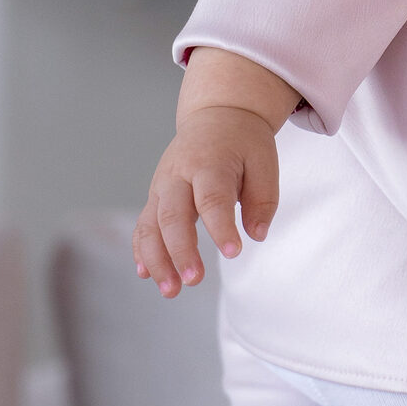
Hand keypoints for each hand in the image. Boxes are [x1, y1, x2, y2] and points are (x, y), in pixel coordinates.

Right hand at [134, 106, 279, 295]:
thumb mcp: (265, 161)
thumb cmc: (243, 142)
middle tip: (195, 281)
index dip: (220, 226)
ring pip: (151, 224)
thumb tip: (256, 235)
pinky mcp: (155, 196)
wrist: (216, 115)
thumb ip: (264, 198)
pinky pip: (142, 225)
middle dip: (181, 251)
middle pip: (173, 215)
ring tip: (171, 290)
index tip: (233, 252)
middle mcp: (179, 174)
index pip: (212, 198)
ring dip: (157, 260)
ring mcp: (162, 186)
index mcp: (210, 162)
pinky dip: (141, 250)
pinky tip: (146, 274)